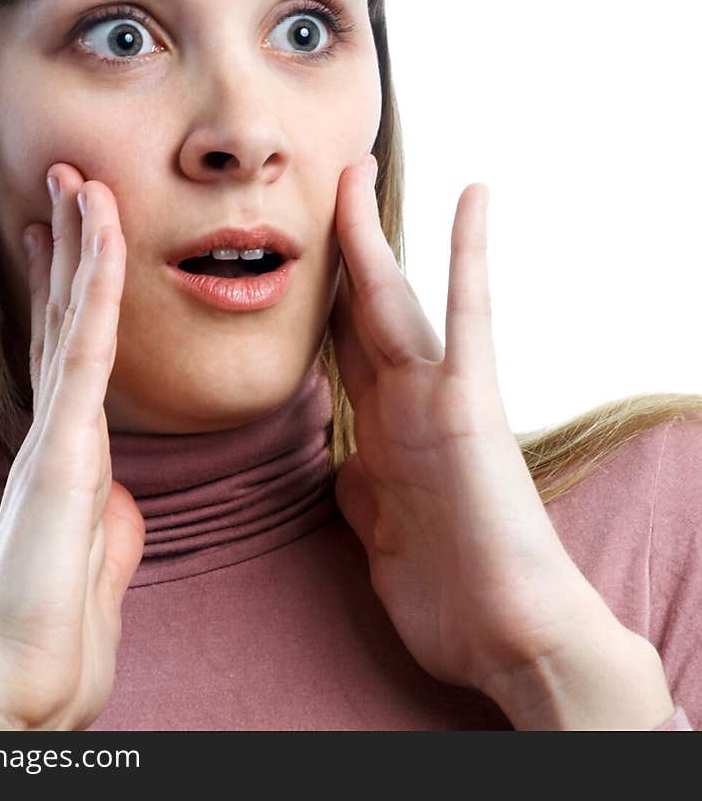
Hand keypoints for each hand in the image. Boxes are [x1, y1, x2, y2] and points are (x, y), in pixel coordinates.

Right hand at [0, 164, 144, 730]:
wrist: (26, 683)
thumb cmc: (59, 629)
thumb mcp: (101, 555)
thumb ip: (109, 510)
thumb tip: (116, 493)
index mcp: (70, 447)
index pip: (68, 349)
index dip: (71, 288)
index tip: (72, 236)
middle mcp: (55, 425)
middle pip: (61, 316)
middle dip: (69, 246)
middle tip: (70, 183)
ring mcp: (56, 430)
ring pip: (72, 315)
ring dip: (81, 242)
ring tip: (81, 179)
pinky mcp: (65, 445)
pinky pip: (88, 348)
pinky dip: (97, 285)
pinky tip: (103, 231)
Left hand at [331, 157, 620, 700]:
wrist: (509, 632)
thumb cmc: (449, 589)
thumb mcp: (378, 525)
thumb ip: (360, 478)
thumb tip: (338, 454)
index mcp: (375, 427)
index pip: (333, 346)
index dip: (313, 296)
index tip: (295, 259)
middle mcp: (399, 400)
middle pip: (353, 306)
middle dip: (334, 247)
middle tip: (323, 185)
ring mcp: (432, 395)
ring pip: (387, 298)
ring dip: (368, 234)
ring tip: (356, 172)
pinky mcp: (470, 400)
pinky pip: (468, 312)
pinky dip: (468, 254)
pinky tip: (473, 198)